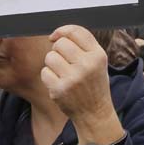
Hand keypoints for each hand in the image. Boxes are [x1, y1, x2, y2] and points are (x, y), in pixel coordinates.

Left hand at [42, 25, 122, 144]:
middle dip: (57, 50)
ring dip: (52, 64)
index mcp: (98, 55)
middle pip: (60, 44)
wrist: (94, 113)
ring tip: (62, 73)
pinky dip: (49, 77)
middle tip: (64, 62)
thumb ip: (82, 46)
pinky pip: (45, 72)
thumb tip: (56, 35)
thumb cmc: (93, 83)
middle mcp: (87, 65)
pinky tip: (59, 84)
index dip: (62, 31)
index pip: (76, 31)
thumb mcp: (97, 62)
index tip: (55, 37)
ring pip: (50, 57)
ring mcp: (73, 78)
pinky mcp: (60, 89)